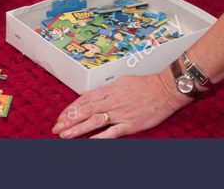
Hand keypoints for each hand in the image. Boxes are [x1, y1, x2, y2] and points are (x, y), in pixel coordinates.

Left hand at [52, 69, 191, 137]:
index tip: (62, 116)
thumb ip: (107, 90)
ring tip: (65, 135)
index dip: (71, 109)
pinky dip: (100, 137)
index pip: (84, 99)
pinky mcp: (131, 124)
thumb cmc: (147, 85)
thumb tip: (93, 96)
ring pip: (94, 121)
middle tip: (57, 127)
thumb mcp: (122, 81)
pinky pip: (112, 132)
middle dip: (69, 120)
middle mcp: (112, 101)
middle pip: (85, 110)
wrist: (166, 89)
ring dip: (78, 129)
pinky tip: (89, 142)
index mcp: (110, 89)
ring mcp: (121, 113)